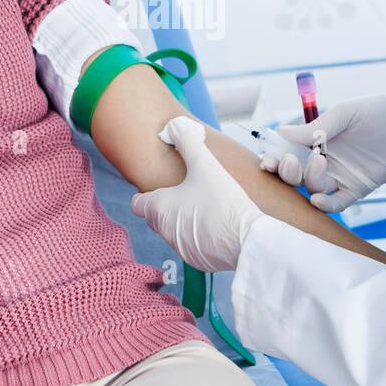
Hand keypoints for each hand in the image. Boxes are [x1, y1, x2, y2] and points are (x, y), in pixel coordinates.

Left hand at [130, 115, 267, 272]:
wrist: (248, 241)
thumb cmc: (222, 201)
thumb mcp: (205, 165)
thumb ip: (188, 142)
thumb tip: (175, 124)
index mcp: (158, 209)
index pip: (137, 203)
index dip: (147, 193)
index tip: (166, 186)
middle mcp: (164, 231)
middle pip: (156, 216)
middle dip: (168, 204)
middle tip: (190, 191)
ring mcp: (180, 248)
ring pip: (174, 230)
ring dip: (185, 220)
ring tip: (209, 207)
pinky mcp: (198, 261)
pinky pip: (192, 245)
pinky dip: (201, 236)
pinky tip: (219, 225)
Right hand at [260, 91, 385, 212]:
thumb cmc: (378, 111)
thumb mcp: (344, 115)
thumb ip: (315, 128)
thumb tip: (281, 132)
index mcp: (316, 142)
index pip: (288, 154)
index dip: (275, 159)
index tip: (268, 159)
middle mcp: (325, 161)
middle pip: (296, 176)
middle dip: (288, 172)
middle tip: (291, 161)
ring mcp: (341, 177)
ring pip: (313, 188)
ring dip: (309, 181)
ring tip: (321, 162)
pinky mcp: (357, 189)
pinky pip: (337, 203)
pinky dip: (325, 205)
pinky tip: (318, 200)